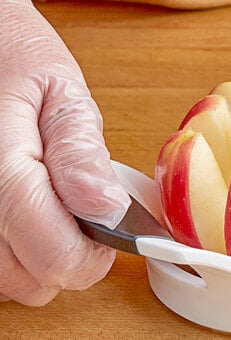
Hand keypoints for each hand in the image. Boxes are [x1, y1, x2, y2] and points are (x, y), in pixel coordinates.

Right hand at [0, 0, 129, 305]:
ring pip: (8, 281)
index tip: (111, 233)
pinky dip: (15, 251)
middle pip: (30, 283)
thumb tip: (110, 210)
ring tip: (53, 208)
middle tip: (83, 217)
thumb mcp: (62, 92)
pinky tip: (26, 215)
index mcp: (2, 168)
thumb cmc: (13, 57)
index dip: (94, 258)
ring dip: (39, 259)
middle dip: (68, 260)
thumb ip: (82, 153)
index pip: (55, 257)